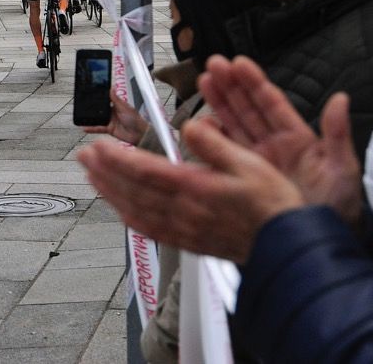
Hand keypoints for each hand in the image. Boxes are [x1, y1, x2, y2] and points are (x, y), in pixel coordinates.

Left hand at [76, 119, 303, 263]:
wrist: (288, 246)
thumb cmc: (274, 205)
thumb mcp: (250, 162)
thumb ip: (215, 144)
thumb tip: (191, 126)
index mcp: (197, 188)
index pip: (145, 171)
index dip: (117, 158)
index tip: (98, 146)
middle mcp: (185, 211)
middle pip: (133, 190)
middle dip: (104, 172)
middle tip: (84, 156)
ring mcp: (185, 229)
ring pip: (136, 210)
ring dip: (110, 192)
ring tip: (92, 177)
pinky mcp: (190, 242)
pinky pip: (150, 230)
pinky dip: (129, 217)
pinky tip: (121, 211)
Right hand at [81, 93, 149, 144]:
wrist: (140, 135)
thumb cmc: (137, 120)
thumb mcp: (125, 107)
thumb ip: (116, 99)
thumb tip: (111, 88)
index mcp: (117, 105)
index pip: (105, 99)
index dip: (98, 96)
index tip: (90, 93)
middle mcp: (112, 112)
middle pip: (99, 109)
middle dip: (91, 107)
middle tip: (83, 104)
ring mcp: (110, 121)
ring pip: (97, 118)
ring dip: (90, 118)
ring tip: (81, 116)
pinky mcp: (109, 129)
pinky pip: (98, 128)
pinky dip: (91, 128)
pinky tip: (85, 126)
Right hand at [198, 56, 363, 226]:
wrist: (319, 246)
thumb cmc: (338, 209)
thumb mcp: (342, 169)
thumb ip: (338, 133)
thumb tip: (341, 100)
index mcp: (297, 139)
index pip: (272, 104)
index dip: (254, 82)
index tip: (239, 64)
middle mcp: (274, 147)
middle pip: (248, 109)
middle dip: (231, 85)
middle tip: (214, 65)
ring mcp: (257, 163)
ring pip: (234, 125)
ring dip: (218, 103)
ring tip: (204, 81)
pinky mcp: (244, 179)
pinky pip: (225, 153)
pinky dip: (212, 137)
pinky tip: (202, 123)